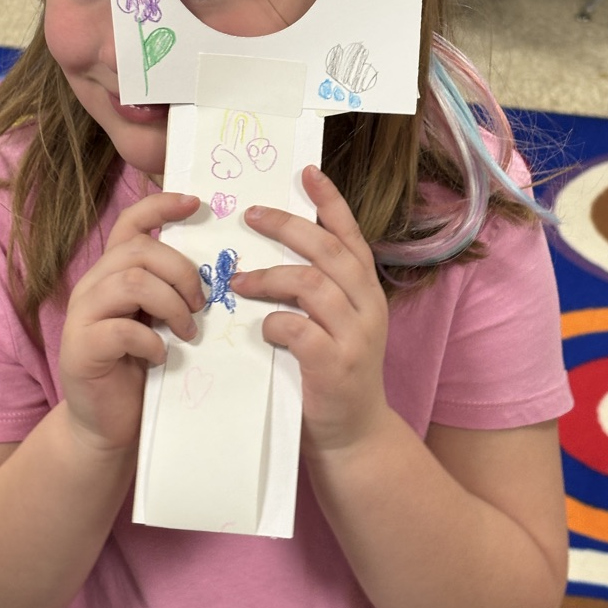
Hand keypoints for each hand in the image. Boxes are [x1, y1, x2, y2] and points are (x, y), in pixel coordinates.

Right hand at [59, 192, 203, 452]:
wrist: (109, 424)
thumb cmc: (142, 366)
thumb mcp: (162, 319)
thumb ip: (175, 289)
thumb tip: (223, 266)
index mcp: (115, 271)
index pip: (132, 221)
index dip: (161, 206)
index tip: (196, 204)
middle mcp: (94, 285)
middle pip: (140, 250)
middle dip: (182, 272)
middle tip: (202, 304)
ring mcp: (83, 315)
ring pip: (132, 281)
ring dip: (172, 305)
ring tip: (187, 332)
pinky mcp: (81, 348)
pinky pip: (122, 329)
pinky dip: (152, 341)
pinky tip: (162, 356)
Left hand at [230, 166, 388, 455]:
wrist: (353, 435)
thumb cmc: (331, 372)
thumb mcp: (333, 323)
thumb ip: (313, 289)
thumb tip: (266, 249)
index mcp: (366, 289)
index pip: (350, 234)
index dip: (330, 201)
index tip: (307, 172)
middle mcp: (368, 305)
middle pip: (329, 250)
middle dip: (288, 226)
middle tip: (251, 214)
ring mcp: (356, 335)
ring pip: (312, 284)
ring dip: (269, 277)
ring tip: (239, 282)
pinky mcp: (336, 365)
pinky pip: (299, 328)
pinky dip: (274, 323)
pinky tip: (262, 330)